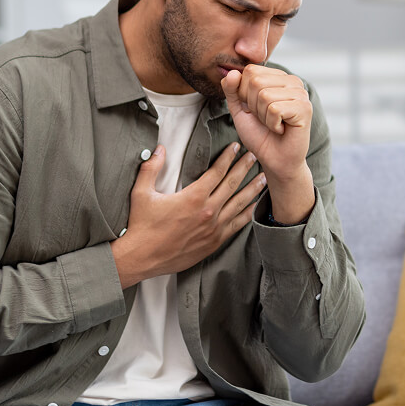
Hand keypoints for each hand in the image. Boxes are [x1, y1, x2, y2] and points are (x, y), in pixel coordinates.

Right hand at [111, 142, 265, 288]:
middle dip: (244, 168)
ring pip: (239, 204)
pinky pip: (237, 225)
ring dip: (252, 189)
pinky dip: (247, 214)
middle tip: (254, 157)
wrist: (142, 257)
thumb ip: (151, 168)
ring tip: (262, 179)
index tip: (235, 147)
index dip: (228, 157)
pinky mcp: (214, 242)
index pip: (217, 172)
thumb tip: (159, 148)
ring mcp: (213, 228)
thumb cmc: (141, 226)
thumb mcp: (141, 192)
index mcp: (193, 197)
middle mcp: (207, 211)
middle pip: (232, 184)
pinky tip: (254, 207)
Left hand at [221, 64, 311, 178]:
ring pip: (264, 95)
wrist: (275, 159)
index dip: (244, 94)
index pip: (250, 71)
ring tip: (274, 124)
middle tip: (266, 118)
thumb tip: (232, 72)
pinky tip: (281, 129)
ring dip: (263, 116)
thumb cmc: (259, 134)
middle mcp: (292, 81)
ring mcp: (301, 93)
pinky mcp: (305, 108)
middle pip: (256, 81)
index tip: (256, 109)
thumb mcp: (239, 109)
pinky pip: (275, 109)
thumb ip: (232, 90)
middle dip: (253, 105)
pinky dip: (272, 124)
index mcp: (278, 76)